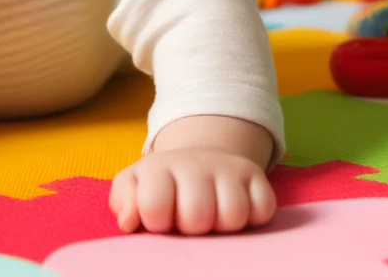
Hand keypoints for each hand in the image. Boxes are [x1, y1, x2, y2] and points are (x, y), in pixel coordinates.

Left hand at [109, 146, 277, 234]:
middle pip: (197, 216)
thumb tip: (129, 221)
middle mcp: (195, 163)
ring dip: (222, 226)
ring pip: (233, 216)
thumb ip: (125, 203)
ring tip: (211, 217)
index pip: (155, 207)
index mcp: (158, 168)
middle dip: (191, 227)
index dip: (158, 222)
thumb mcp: (134, 187)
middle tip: (188, 220)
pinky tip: (233, 209)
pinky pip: (262, 210)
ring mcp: (228, 168)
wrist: (200, 159)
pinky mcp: (256, 176)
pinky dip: (252, 218)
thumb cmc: (162, 185)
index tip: (161, 218)